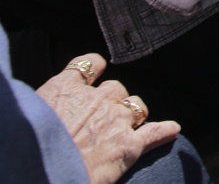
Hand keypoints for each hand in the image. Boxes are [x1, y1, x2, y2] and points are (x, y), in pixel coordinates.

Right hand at [36, 54, 179, 183]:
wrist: (42, 174)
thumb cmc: (29, 149)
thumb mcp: (28, 115)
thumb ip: (46, 104)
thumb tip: (49, 106)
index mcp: (64, 90)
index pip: (87, 65)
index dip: (94, 68)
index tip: (96, 71)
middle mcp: (95, 99)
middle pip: (114, 88)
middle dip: (111, 100)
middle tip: (99, 119)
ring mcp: (115, 120)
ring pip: (135, 105)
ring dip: (131, 114)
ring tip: (123, 128)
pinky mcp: (129, 145)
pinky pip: (154, 133)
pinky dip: (165, 131)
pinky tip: (172, 130)